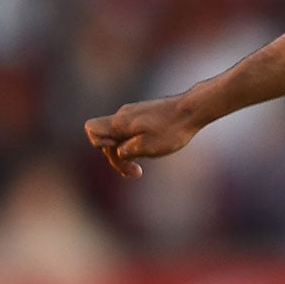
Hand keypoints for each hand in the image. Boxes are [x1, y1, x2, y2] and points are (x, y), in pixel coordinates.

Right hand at [84, 96, 201, 177]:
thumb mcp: (147, 147)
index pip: (91, 128)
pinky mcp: (145, 116)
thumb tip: (118, 153)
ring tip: (141, 169)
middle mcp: (123, 116)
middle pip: (107, 139)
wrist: (193, 110)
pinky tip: (151, 153)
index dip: (98, 144)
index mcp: (120, 122)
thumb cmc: (172, 129)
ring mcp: (134, 115)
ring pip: (121, 137)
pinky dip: (136, 145)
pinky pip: (132, 133)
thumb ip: (126, 152)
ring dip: (127, 154)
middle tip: (136, 173)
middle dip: (117, 158)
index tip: (118, 150)